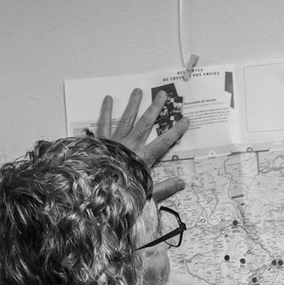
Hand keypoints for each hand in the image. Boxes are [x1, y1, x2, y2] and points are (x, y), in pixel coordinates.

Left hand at [95, 87, 188, 202]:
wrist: (97, 192)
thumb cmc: (121, 193)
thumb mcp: (147, 194)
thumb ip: (165, 188)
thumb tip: (182, 184)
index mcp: (143, 158)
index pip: (164, 142)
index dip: (176, 131)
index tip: (185, 120)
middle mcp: (131, 145)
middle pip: (146, 123)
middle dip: (155, 108)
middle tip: (162, 94)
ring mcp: (116, 140)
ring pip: (127, 119)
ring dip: (133, 104)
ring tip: (138, 90)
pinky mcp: (102, 141)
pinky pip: (104, 123)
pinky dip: (105, 111)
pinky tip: (108, 99)